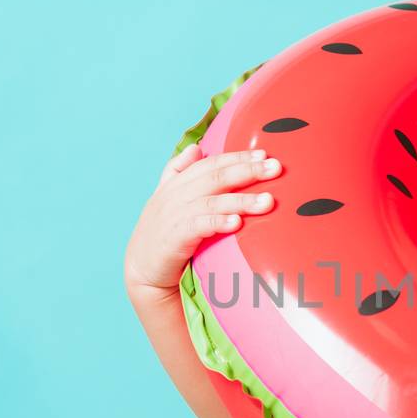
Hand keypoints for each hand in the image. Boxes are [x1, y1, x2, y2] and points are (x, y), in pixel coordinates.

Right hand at [123, 143, 282, 293]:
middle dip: (247, 171)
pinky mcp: (172, 238)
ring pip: (212, 202)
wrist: (142, 269)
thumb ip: (179, 171)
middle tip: (275, 168)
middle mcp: (175, 195)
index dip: (237, 157)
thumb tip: (195, 147)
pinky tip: (237, 222)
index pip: (211, 164)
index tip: (264, 154)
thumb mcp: (168, 199)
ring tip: (268, 201)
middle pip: (215, 177)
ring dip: (242, 200)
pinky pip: (199, 226)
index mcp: (176, 183)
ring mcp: (173, 216)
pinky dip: (218, 222)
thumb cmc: (162, 233)